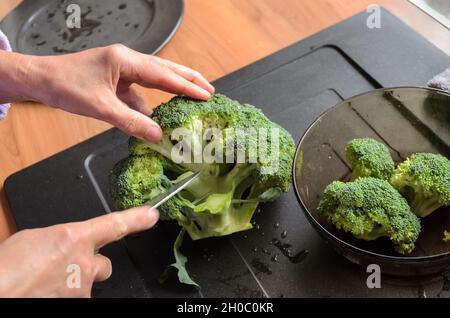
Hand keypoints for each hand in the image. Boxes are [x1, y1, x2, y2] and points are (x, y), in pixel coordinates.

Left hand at [0, 45, 214, 141]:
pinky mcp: (116, 80)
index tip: (206, 95)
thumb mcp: (101, 107)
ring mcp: (122, 70)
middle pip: (165, 70)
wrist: (41, 79)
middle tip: (209, 91)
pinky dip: (151, 103)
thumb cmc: (65, 85)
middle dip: (189, 80)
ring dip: (173, 90)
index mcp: (125, 61)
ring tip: (192, 100)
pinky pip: (140, 91)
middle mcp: (127, 61)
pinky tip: (157, 115)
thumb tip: (157, 136)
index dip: (187, 86)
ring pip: (155, 79)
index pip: (164, 75)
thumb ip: (131, 122)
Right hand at [0, 206, 158, 297]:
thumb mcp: (34, 240)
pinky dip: (65, 294)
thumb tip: (65, 246)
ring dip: (74, 283)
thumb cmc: (5, 267)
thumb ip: (60, 240)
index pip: (114, 225)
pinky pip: (78, 296)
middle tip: (66, 269)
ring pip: (89, 284)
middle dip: (90, 266)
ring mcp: (82, 287)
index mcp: (73, 238)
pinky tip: (46, 293)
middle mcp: (84, 263)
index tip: (151, 216)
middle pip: (103, 265)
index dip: (136, 219)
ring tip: (45, 284)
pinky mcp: (79, 303)